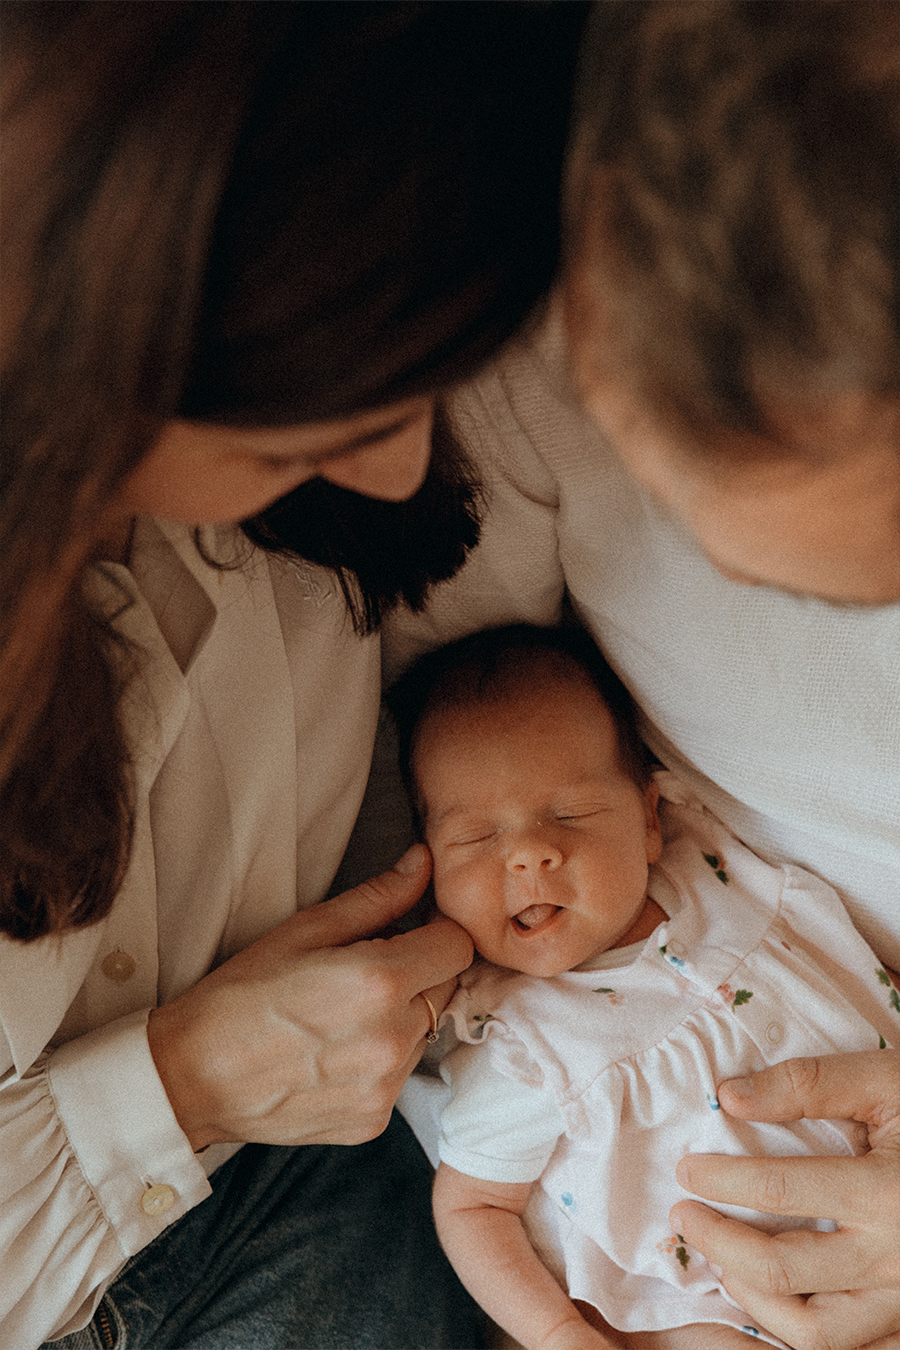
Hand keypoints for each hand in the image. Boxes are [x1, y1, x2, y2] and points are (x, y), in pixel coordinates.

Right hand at [147, 844, 471, 1148]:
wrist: (192, 1076)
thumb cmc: (242, 992)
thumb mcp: (305, 929)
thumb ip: (378, 897)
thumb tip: (424, 862)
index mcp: (379, 981)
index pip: (458, 946)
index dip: (436, 932)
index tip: (408, 931)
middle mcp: (392, 1039)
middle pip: (446, 989)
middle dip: (420, 972)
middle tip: (365, 971)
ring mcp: (385, 1087)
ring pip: (424, 1034)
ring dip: (402, 1018)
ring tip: (343, 1015)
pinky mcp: (374, 1121)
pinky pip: (399, 1076)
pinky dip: (380, 1061)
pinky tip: (333, 1052)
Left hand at [671, 1050, 899, 1349]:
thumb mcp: (885, 1081)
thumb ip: (809, 1084)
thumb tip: (731, 1096)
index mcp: (885, 1193)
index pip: (779, 1192)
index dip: (720, 1180)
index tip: (686, 1170)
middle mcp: (894, 1256)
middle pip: (784, 1270)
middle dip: (718, 1242)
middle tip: (684, 1215)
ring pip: (815, 1331)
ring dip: (754, 1299)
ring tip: (721, 1262)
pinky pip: (848, 1346)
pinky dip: (796, 1328)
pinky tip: (768, 1295)